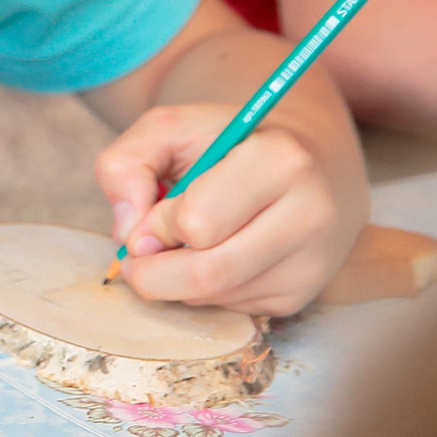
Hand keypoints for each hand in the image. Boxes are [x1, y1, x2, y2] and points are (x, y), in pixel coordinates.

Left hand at [95, 102, 357, 316]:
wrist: (311, 158)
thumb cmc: (229, 141)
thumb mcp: (169, 128)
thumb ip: (125, 164)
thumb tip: (125, 233)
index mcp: (279, 160)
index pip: (197, 223)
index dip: (156, 225)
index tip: (150, 213)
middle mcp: (309, 214)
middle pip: (207, 274)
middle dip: (154, 271)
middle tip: (139, 252)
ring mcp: (310, 262)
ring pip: (215, 297)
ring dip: (176, 280)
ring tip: (180, 243)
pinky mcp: (301, 294)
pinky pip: (231, 308)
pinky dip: (203, 290)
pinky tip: (213, 255)